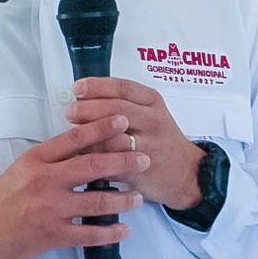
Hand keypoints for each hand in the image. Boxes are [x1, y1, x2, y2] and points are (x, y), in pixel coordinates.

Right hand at [0, 116, 146, 258]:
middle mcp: (44, 180)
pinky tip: (125, 229)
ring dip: (122, 198)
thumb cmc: (1, 199)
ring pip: (96, 200)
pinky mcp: (52, 235)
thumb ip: (49, 158)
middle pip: (91, 166)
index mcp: (36, 159)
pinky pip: (89, 234)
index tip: (122, 120)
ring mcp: (50, 209)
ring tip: (138, 196)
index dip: (100, 128)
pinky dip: (110, 232)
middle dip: (122, 160)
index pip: (73, 139)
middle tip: (143, 156)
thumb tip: (82, 144)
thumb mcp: (21, 168)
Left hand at [66, 77, 203, 210]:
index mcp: (153, 102)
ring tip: (74, 134)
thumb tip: (85, 96)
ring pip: (112, 138)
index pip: (122, 88)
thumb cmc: (162, 139)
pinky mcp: (141, 169)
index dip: (97, 86)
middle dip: (87, 109)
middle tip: (71, 111)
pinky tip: (82, 154)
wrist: (187, 172)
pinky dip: (94, 158)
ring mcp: (148, 146)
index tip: (78, 88)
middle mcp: (153, 121)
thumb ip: (124, 102)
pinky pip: (111, 162)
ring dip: (88, 136)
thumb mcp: (151, 111)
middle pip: (115, 110)